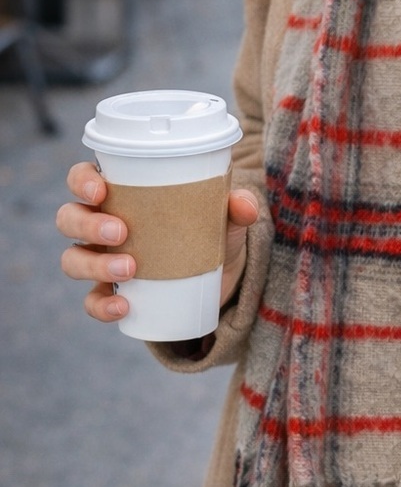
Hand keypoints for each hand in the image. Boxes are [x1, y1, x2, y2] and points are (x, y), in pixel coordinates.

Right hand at [56, 161, 258, 323]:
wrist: (221, 275)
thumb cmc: (211, 230)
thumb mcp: (226, 216)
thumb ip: (237, 206)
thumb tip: (244, 205)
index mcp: (122, 194)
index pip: (83, 179)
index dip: (81, 181)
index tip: (100, 190)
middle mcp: (103, 223)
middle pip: (69, 218)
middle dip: (87, 225)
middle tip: (121, 232)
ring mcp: (104, 259)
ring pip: (73, 259)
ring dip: (94, 264)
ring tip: (130, 269)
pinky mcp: (114, 291)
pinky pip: (92, 300)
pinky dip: (101, 305)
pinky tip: (123, 306)